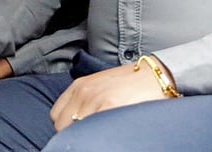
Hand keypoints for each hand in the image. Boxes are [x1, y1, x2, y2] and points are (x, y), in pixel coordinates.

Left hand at [50, 59, 172, 130]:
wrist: (155, 76)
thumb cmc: (130, 84)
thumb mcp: (100, 87)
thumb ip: (85, 101)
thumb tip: (75, 122)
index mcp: (78, 87)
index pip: (56, 115)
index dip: (65, 127)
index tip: (76, 132)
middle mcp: (82, 92)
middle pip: (62, 124)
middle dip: (72, 133)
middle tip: (88, 136)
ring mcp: (94, 98)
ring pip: (76, 128)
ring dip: (85, 135)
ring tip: (99, 136)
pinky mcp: (109, 104)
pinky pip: (92, 127)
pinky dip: (96, 135)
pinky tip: (108, 134)